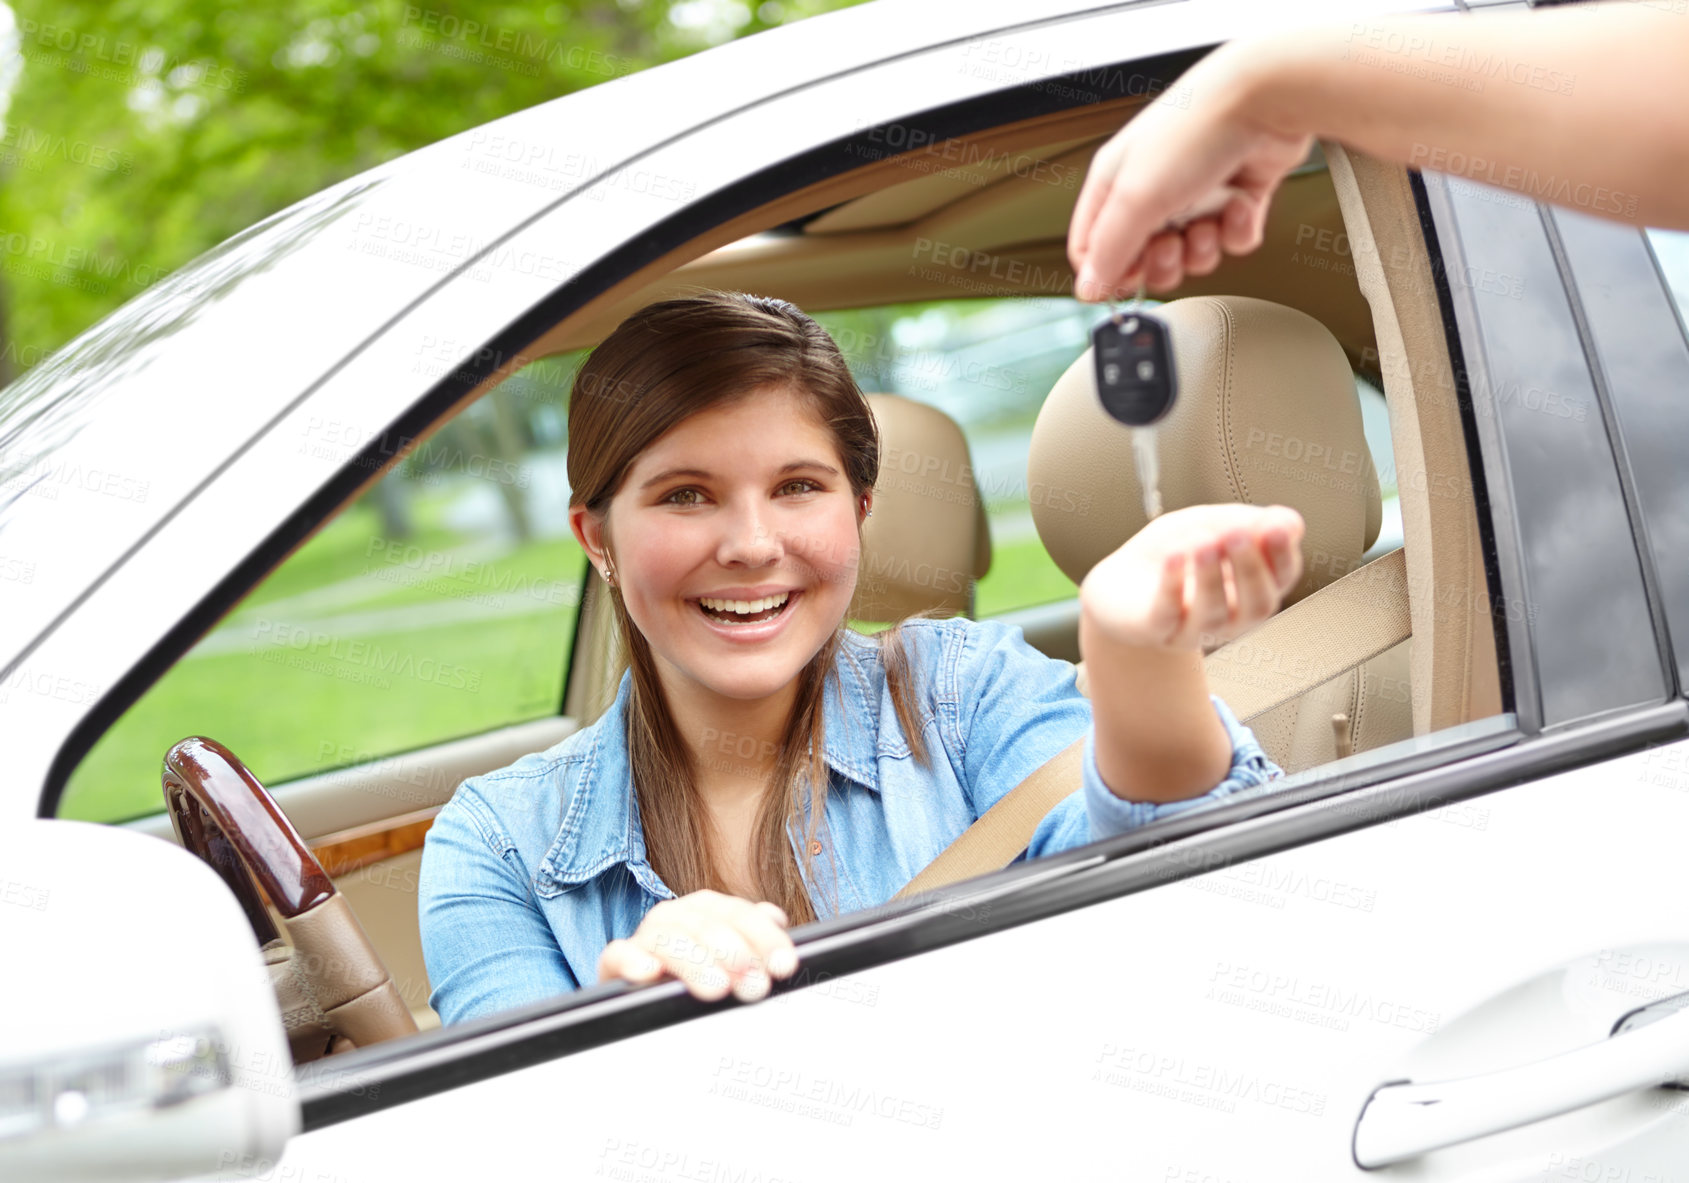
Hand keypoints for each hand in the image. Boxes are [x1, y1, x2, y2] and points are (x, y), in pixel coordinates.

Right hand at [597, 889, 799, 1002]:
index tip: (784, 965)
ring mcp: (645, 939)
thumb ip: (753, 942)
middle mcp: (676, 916)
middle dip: (735, 953)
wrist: (651, 1024)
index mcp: (707, 911)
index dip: (765, 938)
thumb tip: (775, 917)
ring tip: (716, 988)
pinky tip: (648, 972)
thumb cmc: (698, 987)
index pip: (739, 913)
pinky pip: (617, 954)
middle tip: (755, 986)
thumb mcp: (731, 966)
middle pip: (706, 923)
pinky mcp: (615, 964)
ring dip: (694, 961)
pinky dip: (631, 960)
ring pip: (667, 937)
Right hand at [1068, 40, 1312, 298]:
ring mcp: (1195, 195)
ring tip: (1210, 220)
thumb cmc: (1195, 129)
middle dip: (1162, 263)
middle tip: (1172, 244)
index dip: (1108, 272)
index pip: (1092, 247)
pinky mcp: (1235, 197)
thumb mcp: (1136, 198)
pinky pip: (1230, 240)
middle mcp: (1151, 188)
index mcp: (1115, 182)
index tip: (1127, 279)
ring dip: (1203, 248)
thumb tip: (1089, 289)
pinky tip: (1239, 203)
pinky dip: (1237, 230)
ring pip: (1190, 255)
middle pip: (1143, 259)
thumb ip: (1109, 250)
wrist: (1266, 98)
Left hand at [1079, 504, 1304, 650]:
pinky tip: (1174, 557)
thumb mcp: (1211, 526)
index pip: (1282, 577)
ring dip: (1211, 575)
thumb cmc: (1172, 554)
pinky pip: (1168, 613)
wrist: (1118, 584)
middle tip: (1238, 534)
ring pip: (1214, 612)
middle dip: (1251, 568)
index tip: (1277, 526)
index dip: (1283, 554)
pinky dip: (1173, 584)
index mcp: (1251, 588)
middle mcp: (1231, 617)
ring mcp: (1194, 629)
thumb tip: (1289, 522)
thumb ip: (1248, 522)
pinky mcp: (1156, 630)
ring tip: (1204, 541)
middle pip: (1258, 604)